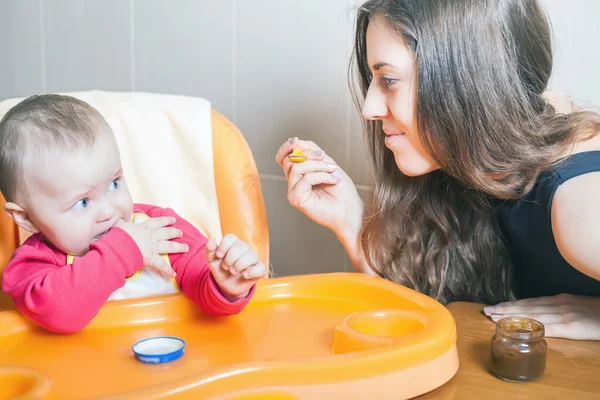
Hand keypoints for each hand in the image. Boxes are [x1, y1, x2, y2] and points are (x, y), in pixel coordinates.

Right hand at [115, 217, 187, 278]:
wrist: (118, 246)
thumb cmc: (118, 236)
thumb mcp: (119, 226)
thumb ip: (122, 223)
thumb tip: (120, 220)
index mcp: (144, 228)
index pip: (157, 222)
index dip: (166, 220)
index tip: (173, 220)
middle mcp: (151, 236)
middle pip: (166, 233)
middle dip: (175, 232)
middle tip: (181, 232)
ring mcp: (153, 247)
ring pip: (169, 246)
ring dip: (179, 247)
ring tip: (186, 247)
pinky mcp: (152, 258)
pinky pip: (161, 265)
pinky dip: (168, 271)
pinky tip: (174, 274)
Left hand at [206, 234, 265, 300]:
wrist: (227, 285)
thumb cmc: (221, 270)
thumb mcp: (212, 261)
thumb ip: (210, 250)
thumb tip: (211, 240)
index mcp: (233, 244)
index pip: (231, 237)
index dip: (224, 246)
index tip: (219, 256)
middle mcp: (245, 249)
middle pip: (241, 246)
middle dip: (230, 258)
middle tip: (225, 267)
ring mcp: (253, 259)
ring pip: (251, 256)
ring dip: (239, 265)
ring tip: (232, 271)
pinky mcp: (259, 270)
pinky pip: (260, 268)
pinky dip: (252, 272)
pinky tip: (244, 275)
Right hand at [275, 137, 363, 234]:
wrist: (350, 210)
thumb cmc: (341, 190)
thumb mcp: (326, 163)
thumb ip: (311, 152)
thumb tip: (296, 141)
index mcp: (298, 174)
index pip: (282, 158)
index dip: (285, 147)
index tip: (296, 141)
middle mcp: (293, 183)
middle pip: (289, 160)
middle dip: (309, 155)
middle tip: (325, 157)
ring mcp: (293, 192)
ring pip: (296, 168)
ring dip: (318, 166)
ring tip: (332, 171)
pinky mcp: (296, 199)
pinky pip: (305, 179)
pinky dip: (321, 176)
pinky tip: (332, 180)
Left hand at [484, 293, 599, 339]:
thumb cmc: (598, 311)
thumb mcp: (576, 304)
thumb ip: (559, 307)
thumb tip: (542, 311)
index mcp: (559, 299)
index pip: (529, 302)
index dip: (511, 305)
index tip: (495, 306)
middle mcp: (558, 305)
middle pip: (526, 308)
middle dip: (505, 310)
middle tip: (486, 311)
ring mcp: (564, 315)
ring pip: (532, 316)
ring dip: (511, 317)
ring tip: (494, 317)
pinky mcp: (572, 327)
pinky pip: (548, 328)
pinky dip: (531, 328)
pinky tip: (518, 330)